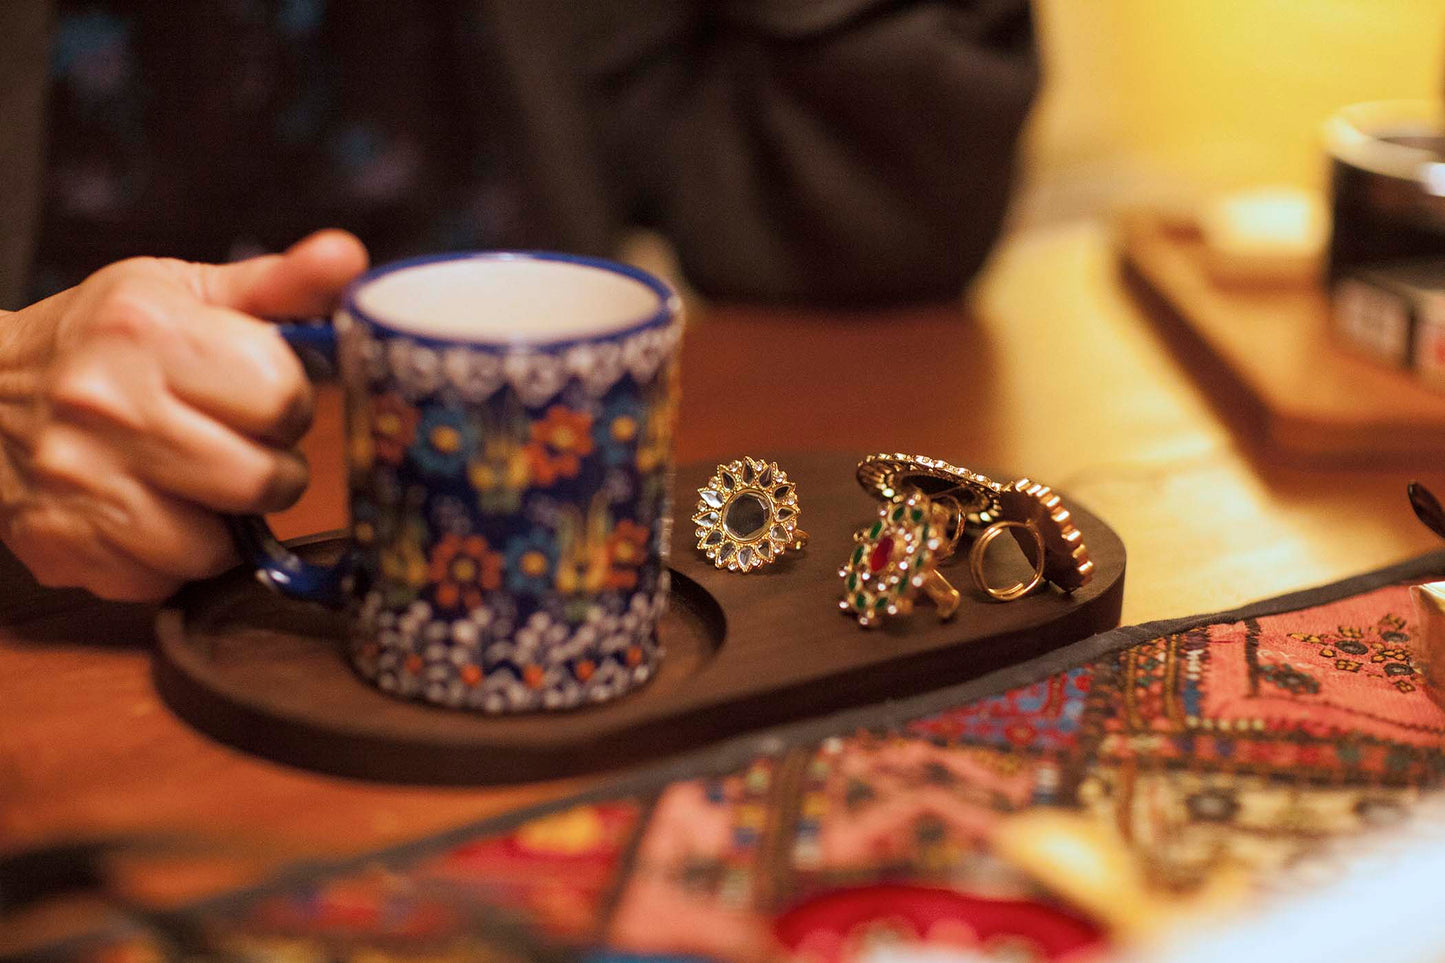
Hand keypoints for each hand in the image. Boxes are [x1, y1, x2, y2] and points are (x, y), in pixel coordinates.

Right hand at [0, 230, 367, 600]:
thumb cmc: (99, 341)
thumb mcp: (182, 292)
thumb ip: (277, 284)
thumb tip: (346, 258)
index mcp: (147, 330)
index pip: (281, 394)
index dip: (286, 403)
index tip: (259, 397)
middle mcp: (108, 406)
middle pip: (262, 480)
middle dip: (268, 470)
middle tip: (237, 446)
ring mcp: (81, 483)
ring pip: (217, 545)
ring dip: (221, 522)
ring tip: (191, 480)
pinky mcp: (65, 546)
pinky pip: (163, 579)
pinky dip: (169, 556)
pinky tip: (148, 511)